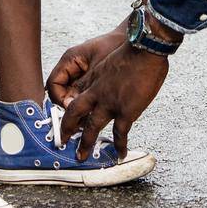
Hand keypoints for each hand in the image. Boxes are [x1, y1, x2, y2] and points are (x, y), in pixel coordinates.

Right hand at [46, 26, 127, 108]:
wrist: (134, 41)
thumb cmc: (116, 46)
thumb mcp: (97, 67)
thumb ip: (83, 86)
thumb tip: (70, 104)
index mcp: (70, 59)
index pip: (53, 83)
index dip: (59, 98)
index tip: (70, 108)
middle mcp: (72, 67)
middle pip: (61, 91)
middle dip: (68, 105)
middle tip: (79, 116)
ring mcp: (81, 73)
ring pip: (72, 94)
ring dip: (78, 105)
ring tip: (89, 114)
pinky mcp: (91, 78)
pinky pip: (83, 93)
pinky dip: (87, 101)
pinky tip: (96, 108)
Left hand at [58, 44, 168, 160]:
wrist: (144, 50)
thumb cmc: (132, 50)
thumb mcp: (110, 60)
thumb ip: (107, 72)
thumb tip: (111, 80)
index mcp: (94, 79)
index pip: (75, 96)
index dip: (69, 108)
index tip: (67, 118)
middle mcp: (97, 93)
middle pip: (75, 114)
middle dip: (67, 128)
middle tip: (62, 141)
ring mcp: (109, 104)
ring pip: (91, 128)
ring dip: (85, 143)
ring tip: (82, 157)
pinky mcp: (126, 111)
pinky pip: (120, 134)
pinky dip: (120, 146)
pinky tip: (120, 155)